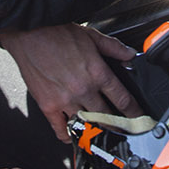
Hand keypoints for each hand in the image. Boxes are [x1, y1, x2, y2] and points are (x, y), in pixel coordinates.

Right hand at [0, 24, 140, 141]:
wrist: (29, 32)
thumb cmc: (56, 32)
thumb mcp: (91, 35)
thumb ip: (113, 47)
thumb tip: (130, 55)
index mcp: (97, 72)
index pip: (123, 100)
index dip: (135, 113)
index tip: (139, 120)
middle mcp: (83, 89)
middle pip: (108, 117)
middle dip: (119, 127)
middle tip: (124, 132)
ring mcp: (65, 99)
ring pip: (86, 125)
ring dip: (96, 132)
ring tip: (103, 136)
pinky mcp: (48, 105)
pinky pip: (60, 129)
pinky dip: (69, 136)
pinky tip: (73, 135)